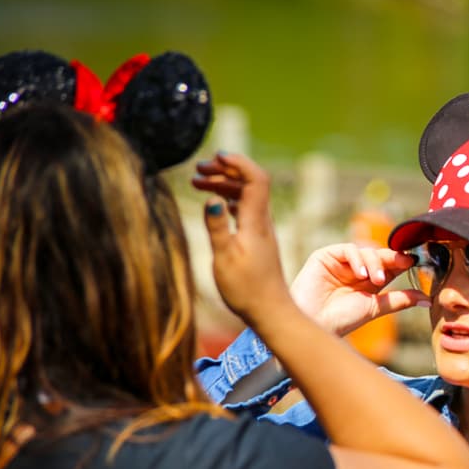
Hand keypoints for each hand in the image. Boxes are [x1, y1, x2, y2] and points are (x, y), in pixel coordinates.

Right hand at [193, 152, 290, 321]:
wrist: (270, 312)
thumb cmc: (246, 289)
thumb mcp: (224, 258)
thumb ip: (217, 227)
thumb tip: (212, 197)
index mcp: (255, 222)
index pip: (256, 179)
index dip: (238, 162)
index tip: (215, 156)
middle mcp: (262, 222)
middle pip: (250, 182)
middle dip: (225, 170)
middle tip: (198, 169)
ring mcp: (261, 230)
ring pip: (246, 195)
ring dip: (224, 184)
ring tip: (198, 182)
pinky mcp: (258, 240)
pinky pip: (245, 209)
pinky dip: (229, 200)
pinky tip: (215, 203)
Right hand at [290, 242, 428, 336]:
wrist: (314, 326)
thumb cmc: (342, 320)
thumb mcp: (375, 308)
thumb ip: (400, 300)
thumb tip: (428, 298)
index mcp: (368, 282)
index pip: (390, 266)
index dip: (403, 261)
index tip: (417, 261)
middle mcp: (355, 270)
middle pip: (379, 256)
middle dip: (393, 258)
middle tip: (406, 262)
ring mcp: (340, 263)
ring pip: (366, 251)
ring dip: (375, 262)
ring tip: (377, 280)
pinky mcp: (325, 257)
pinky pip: (347, 249)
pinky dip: (358, 259)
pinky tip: (360, 274)